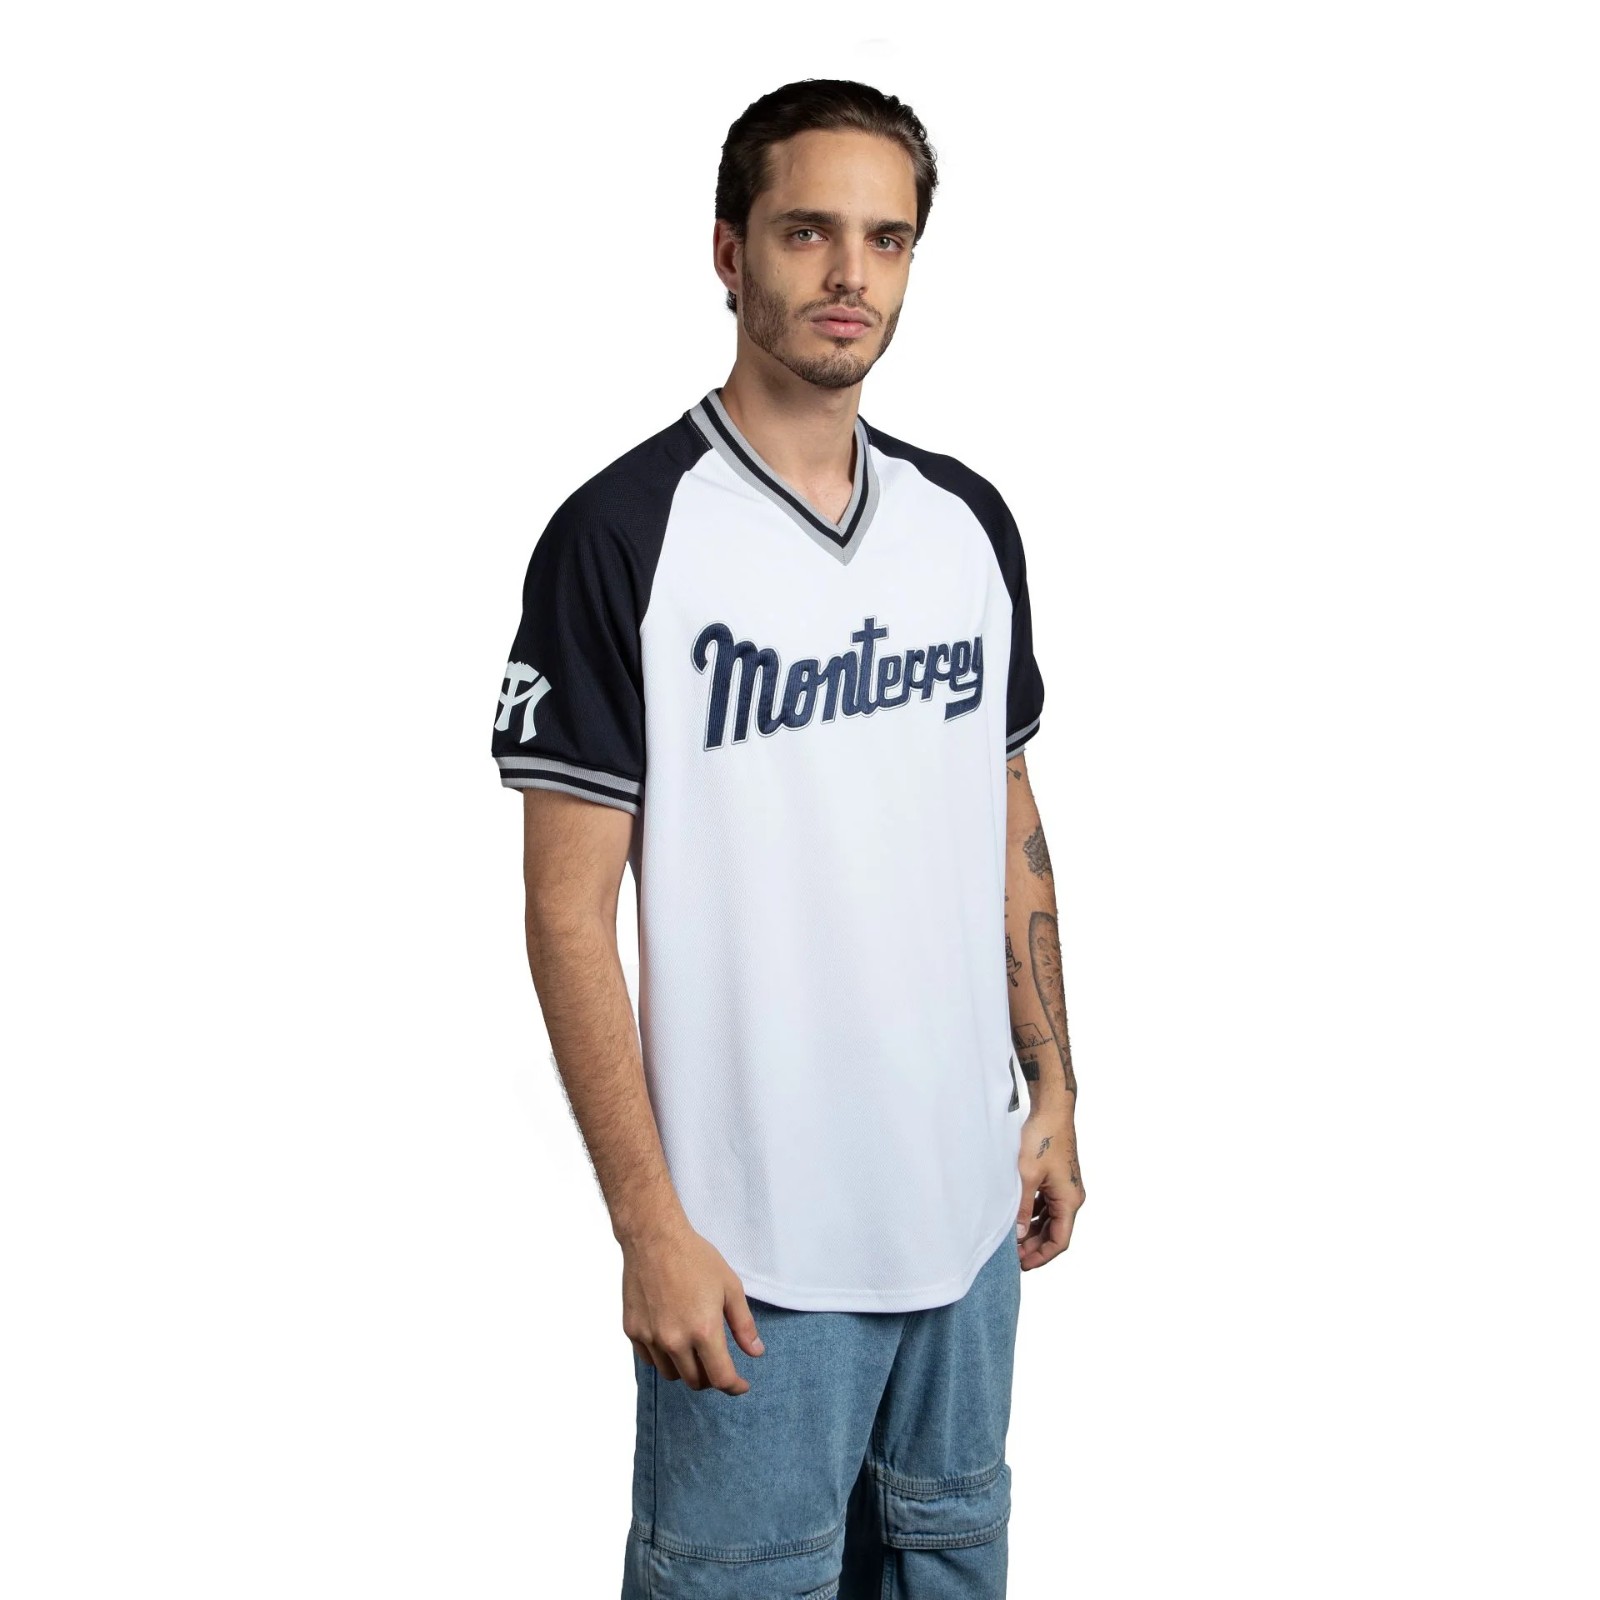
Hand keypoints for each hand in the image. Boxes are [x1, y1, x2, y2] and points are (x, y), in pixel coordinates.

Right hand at [620, 1220, 765, 1393]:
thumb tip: (755, 1352)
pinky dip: (662, 1357)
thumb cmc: (695, 1258)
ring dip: (685, 1369)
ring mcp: (650, 1337)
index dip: (734, 1386)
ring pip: (671, 1374)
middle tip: (717, 1361)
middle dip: (710, 1377)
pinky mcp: (632, 1331)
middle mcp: (675, 1340)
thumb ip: (743, 1324)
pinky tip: (671, 1338)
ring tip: (693, 1348)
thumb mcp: (730, 1287)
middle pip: (695, 1381)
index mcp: (703, 1331)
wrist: (654, 1238)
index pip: (721, 1378)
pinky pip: (649, 1359)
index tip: (740, 1385)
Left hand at [1016, 1107, 1083, 1269]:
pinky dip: (1033, 1214)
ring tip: (1011, 1239)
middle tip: (1010, 1255)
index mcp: (1069, 1200)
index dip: (1041, 1256)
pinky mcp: (1057, 1178)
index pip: (1059, 1241)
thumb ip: (1022, 1208)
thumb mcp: (1027, 1177)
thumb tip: (1018, 1236)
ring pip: (1050, 1219)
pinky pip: (1046, 1204)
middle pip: (1055, 1232)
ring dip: (1033, 1230)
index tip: (1022, 1265)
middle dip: (1034, 1245)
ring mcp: (1065, 1187)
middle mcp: (1072, 1196)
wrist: (1052, 1110)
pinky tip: (1016, 1217)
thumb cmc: (1042, 1139)